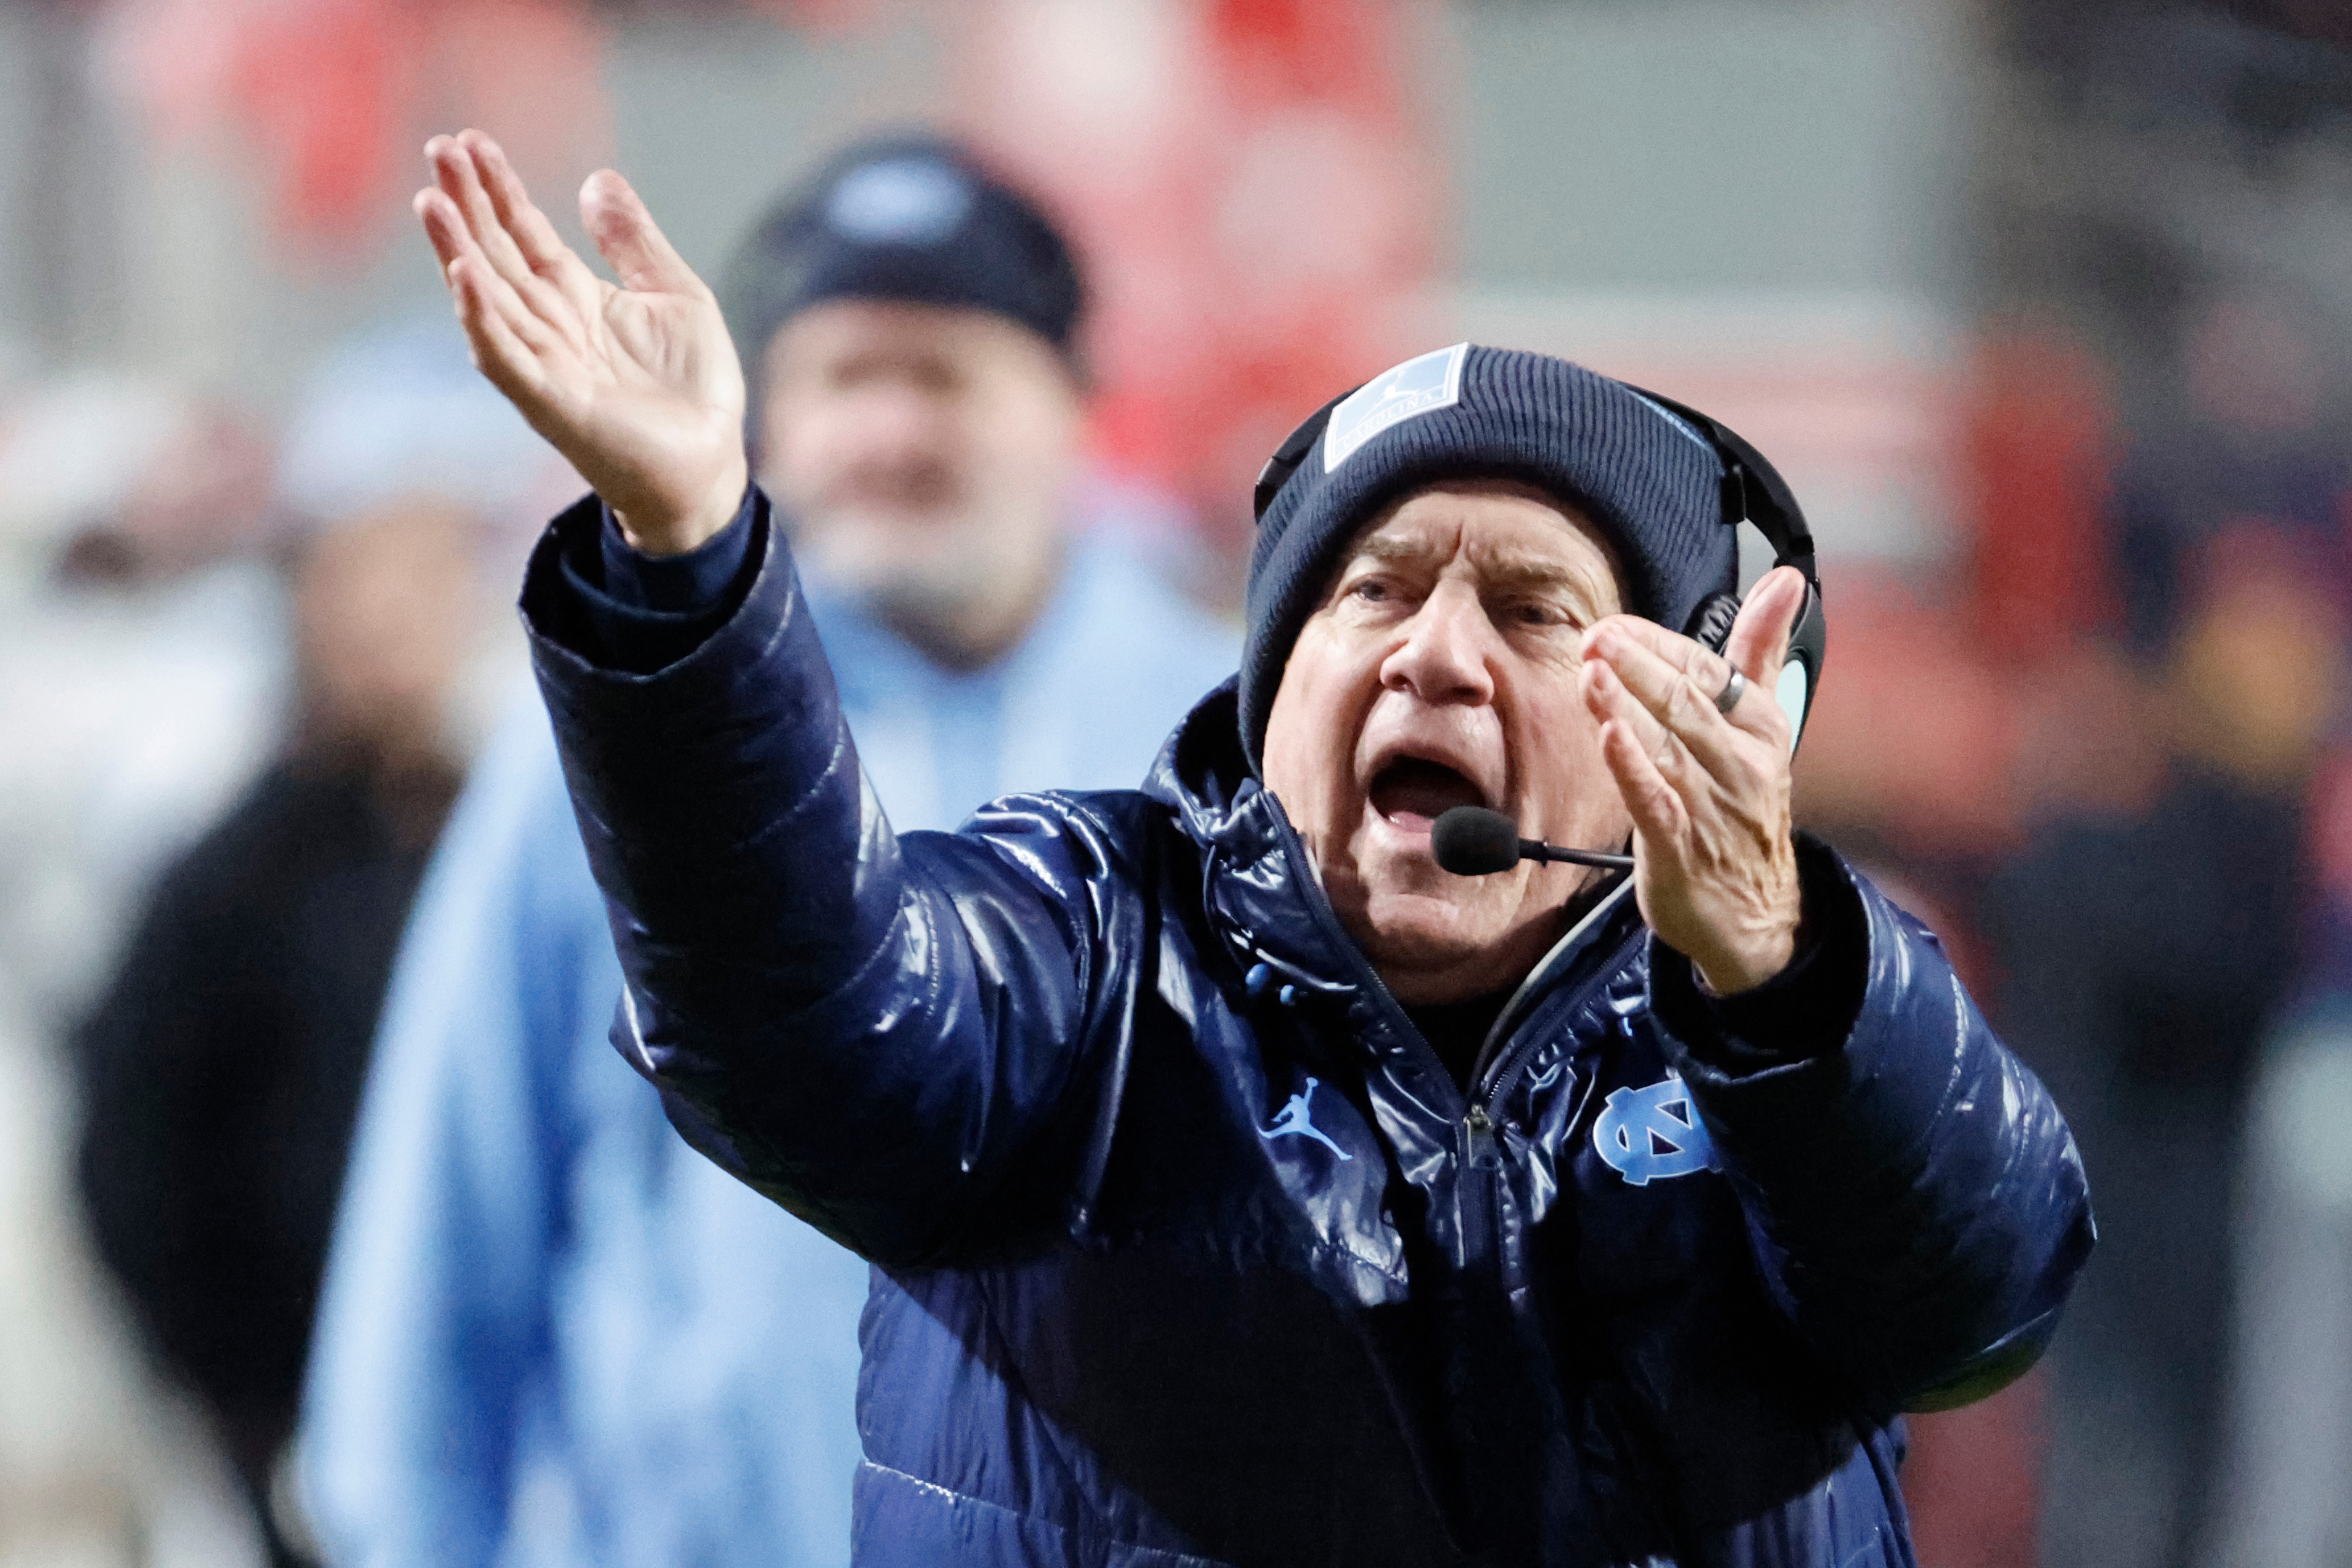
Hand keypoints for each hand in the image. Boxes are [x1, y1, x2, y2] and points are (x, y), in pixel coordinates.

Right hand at [414, 129, 747, 554]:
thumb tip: (596, 179)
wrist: (710, 464)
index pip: (525, 232)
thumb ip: (634, 242)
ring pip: (488, 300)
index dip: (498, 188)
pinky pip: (507, 358)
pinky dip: (483, 319)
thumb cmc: (693, 389)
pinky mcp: (553, 404)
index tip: (469, 141)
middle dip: (467, 204)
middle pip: (498, 255)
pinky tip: (465, 277)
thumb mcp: (677, 295)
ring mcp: (546, 366)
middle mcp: (550, 328)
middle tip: (438, 148)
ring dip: (458, 251)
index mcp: (577, 299)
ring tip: (432, 202)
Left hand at [1577, 567, 1809, 993]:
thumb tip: (1787, 579)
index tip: (1616, 624)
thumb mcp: (1763, 726)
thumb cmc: (1744, 806)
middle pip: (1687, 703)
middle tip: (1597, 635)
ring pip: (1667, 747)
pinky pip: (1656, 802)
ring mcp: (1713, 807)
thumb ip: (1762, 651)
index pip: (1709, 671)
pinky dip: (1633, 768)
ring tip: (1590, 671)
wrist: (1757, 914)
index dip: (1660, 645)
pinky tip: (1608, 736)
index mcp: (1760, 727)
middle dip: (1641, 666)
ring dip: (1627, 707)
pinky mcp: (1682, 849)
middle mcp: (1741, 763)